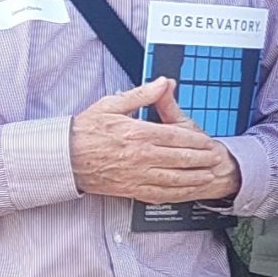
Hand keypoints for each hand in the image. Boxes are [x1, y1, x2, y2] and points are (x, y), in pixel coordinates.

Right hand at [69, 77, 242, 203]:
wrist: (62, 157)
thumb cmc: (85, 131)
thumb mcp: (112, 105)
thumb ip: (143, 94)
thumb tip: (164, 82)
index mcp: (138, 133)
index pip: (177, 137)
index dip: (197, 140)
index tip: (207, 141)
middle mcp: (140, 156)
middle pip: (181, 158)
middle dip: (202, 159)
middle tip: (216, 158)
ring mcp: (136, 175)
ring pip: (174, 179)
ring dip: (195, 177)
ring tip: (208, 175)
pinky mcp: (130, 189)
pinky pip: (160, 194)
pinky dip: (177, 194)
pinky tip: (187, 192)